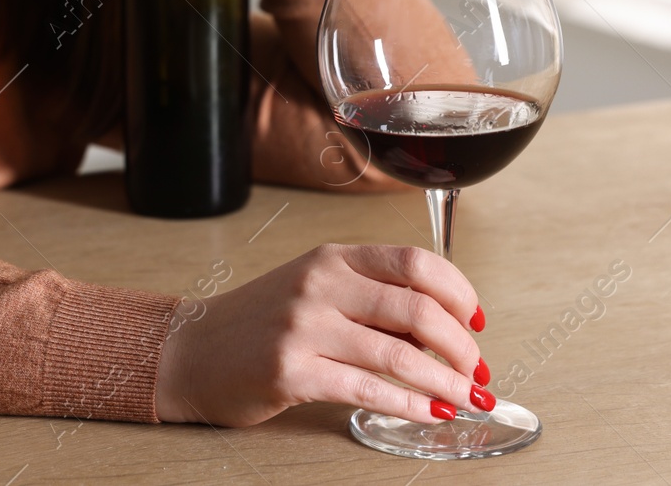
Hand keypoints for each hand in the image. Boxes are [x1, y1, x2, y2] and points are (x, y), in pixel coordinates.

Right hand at [154, 244, 490, 427]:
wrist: (192, 351)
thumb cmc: (260, 322)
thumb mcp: (314, 290)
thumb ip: (370, 299)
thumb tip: (443, 330)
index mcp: (332, 258)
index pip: (414, 262)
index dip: (458, 292)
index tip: (477, 320)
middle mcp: (319, 284)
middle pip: (416, 307)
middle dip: (461, 346)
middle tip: (476, 371)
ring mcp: (303, 327)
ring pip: (398, 352)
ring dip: (445, 381)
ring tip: (465, 398)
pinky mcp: (290, 371)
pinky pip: (366, 388)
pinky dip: (409, 404)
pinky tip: (429, 413)